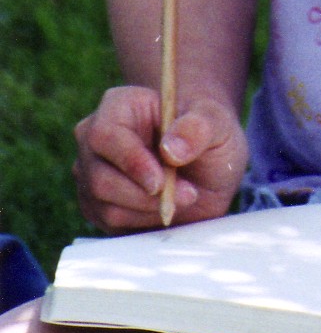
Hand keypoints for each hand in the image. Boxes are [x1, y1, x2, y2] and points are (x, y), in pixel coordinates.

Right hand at [73, 85, 247, 232]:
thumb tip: (171, 149)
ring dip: (150, 211)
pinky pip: (112, 226)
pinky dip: (144, 224)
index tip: (159, 182)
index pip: (105, 136)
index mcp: (118, 106)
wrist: (206, 165)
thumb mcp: (217, 122)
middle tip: (187, 194)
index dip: (131, 162)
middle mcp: (95, 140)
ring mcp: (91, 174)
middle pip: (100, 178)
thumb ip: (199, 128)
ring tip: (183, 197)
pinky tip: (168, 209)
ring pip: (106, 207)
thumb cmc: (206, 134)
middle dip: (146, 196)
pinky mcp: (97, 205)